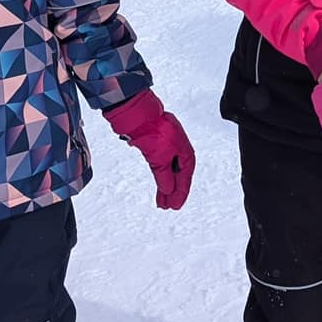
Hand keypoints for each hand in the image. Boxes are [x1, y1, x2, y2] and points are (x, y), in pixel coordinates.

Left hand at [103, 88, 194, 210]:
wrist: (136, 114)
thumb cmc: (153, 130)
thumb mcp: (160, 158)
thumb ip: (164, 176)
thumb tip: (169, 190)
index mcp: (184, 150)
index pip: (185, 176)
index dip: (181, 192)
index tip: (176, 206)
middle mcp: (177, 149)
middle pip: (178, 175)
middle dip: (174, 192)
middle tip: (168, 207)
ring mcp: (166, 147)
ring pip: (168, 171)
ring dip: (165, 186)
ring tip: (161, 202)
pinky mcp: (155, 146)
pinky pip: (160, 165)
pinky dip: (159, 176)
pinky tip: (158, 183)